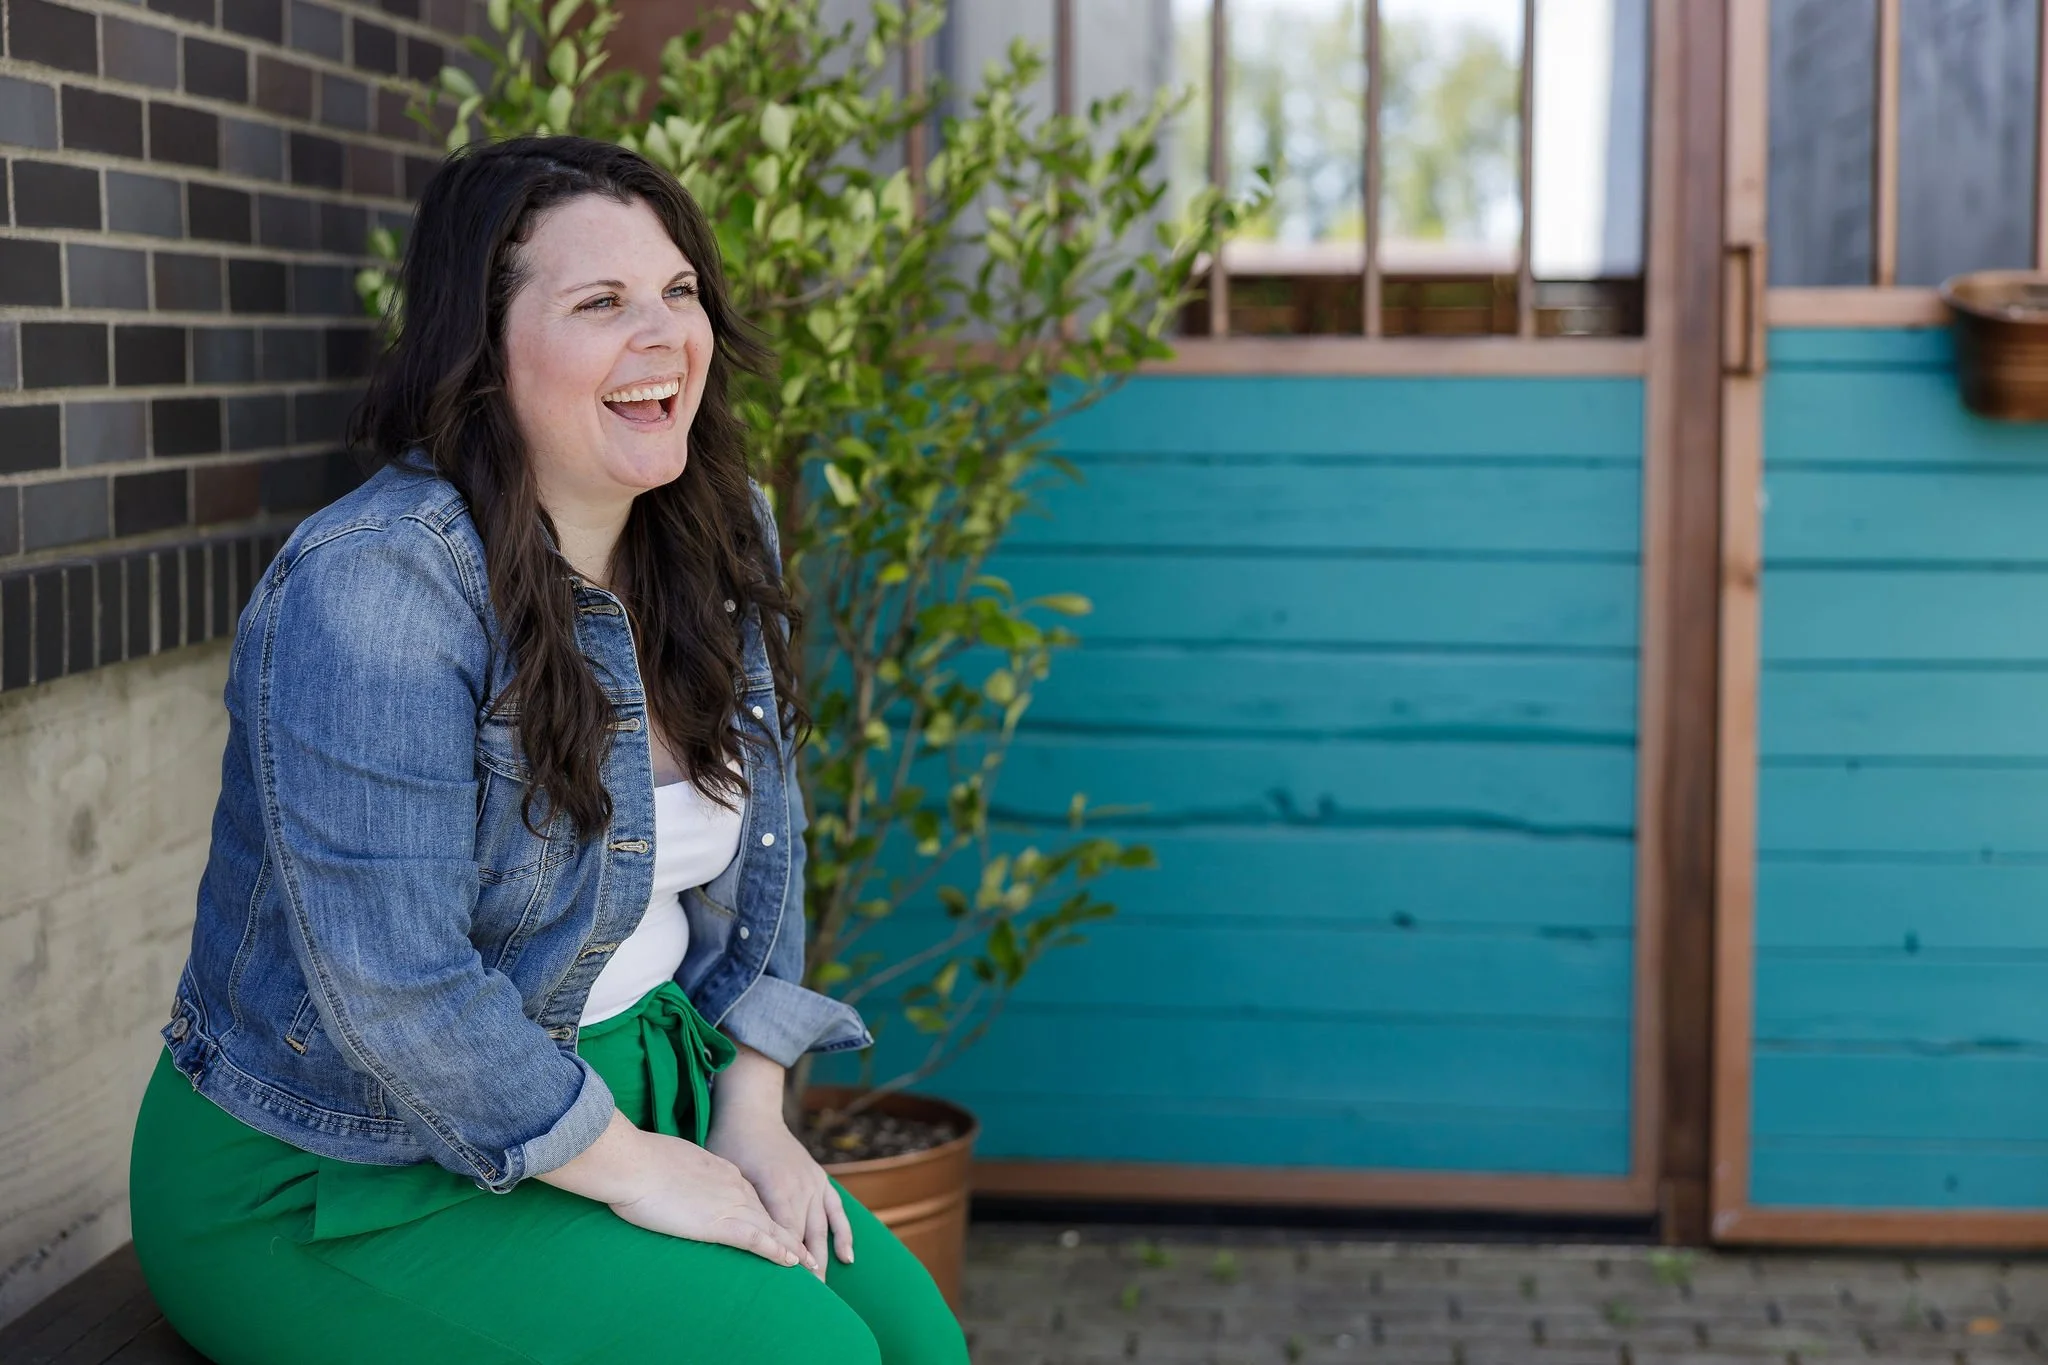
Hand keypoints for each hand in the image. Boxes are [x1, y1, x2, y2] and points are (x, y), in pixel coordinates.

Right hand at [538, 1110, 816, 1271]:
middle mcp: (732, 1185)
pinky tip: (791, 1263)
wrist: (633, 1162)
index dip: (763, 1211)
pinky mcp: (719, 1223)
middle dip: (787, 1230)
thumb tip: (669, 1180)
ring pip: (770, 1228)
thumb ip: (676, 1172)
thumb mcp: (665, 1161)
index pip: (749, 1194)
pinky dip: (777, 1252)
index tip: (774, 1223)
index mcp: (719, 1169)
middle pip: (767, 1212)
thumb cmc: (637, 1163)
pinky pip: (757, 1240)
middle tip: (805, 1248)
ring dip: (791, 1247)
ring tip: (809, 1262)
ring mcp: (729, 1203)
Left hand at [706, 1046, 853, 1280]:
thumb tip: (739, 1238)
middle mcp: (800, 1188)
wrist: (751, 1114)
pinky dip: (843, 1233)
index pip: (785, 1236)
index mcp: (776, 1189)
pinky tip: (847, 1257)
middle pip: (806, 1237)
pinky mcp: (819, 1179)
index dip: (789, 1263)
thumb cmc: (729, 1145)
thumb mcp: (728, 1176)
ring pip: (822, 1228)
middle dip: (809, 1269)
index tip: (791, 1290)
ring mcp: (813, 1183)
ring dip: (824, 1257)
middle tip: (808, 1301)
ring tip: (823, 1287)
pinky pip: (837, 1210)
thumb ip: (741, 1206)